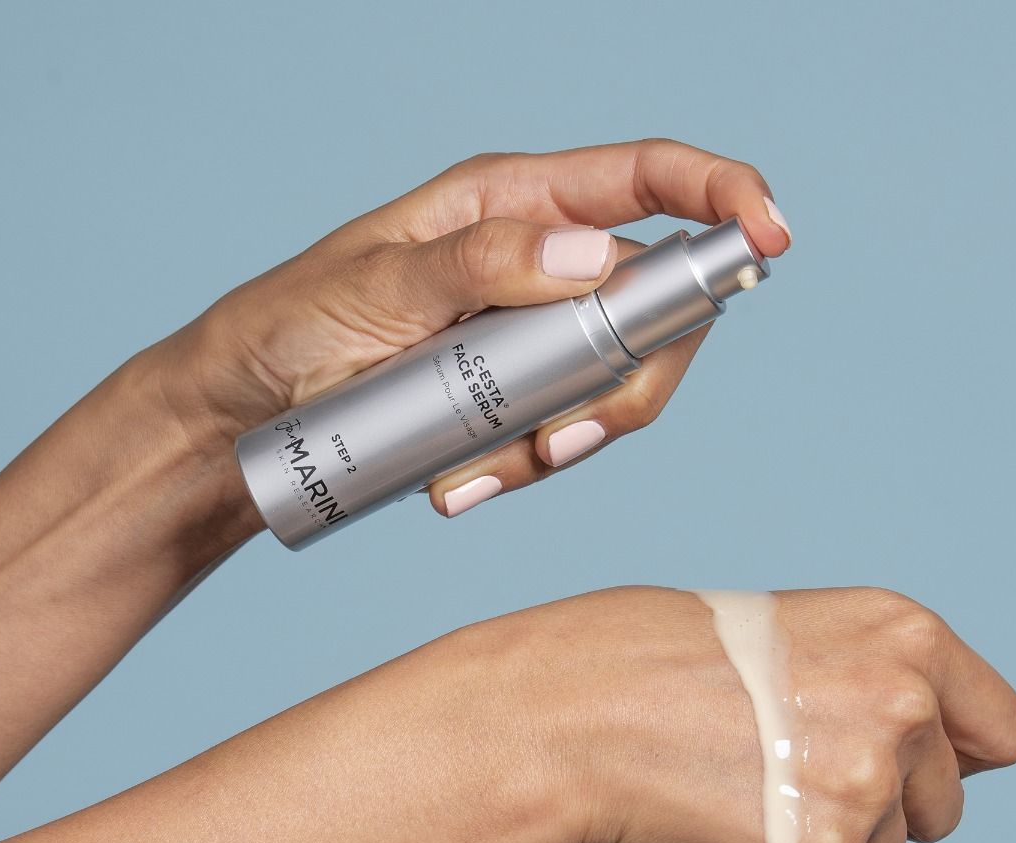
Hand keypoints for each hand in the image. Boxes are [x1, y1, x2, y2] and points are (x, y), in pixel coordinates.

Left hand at [150, 138, 790, 517]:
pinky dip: (525, 471)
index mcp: (512, 202)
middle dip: (628, 384)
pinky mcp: (511, 398)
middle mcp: (539, 263)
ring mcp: (530, 335)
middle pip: (653, 310)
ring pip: (612, 386)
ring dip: (563, 444)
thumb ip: (484, 263)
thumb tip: (599, 256)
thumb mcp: (378, 283)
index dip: (722, 197)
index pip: (647, 179)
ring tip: (471, 479)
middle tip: (561, 444)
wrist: (245, 413)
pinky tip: (460, 489)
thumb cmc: (290, 325)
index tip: (770, 237)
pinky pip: (560, 435)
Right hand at [466, 585, 1015, 842]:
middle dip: (876, 809)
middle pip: (943, 809)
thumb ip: (868, 681)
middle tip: (777, 771)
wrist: (566, 709)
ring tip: (736, 792)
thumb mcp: (784, 634)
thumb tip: (916, 758)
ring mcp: (867, 784)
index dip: (948, 758)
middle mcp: (904, 704)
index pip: (1002, 734)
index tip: (899, 767)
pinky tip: (719, 828)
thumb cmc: (649, 661)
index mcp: (904, 633)